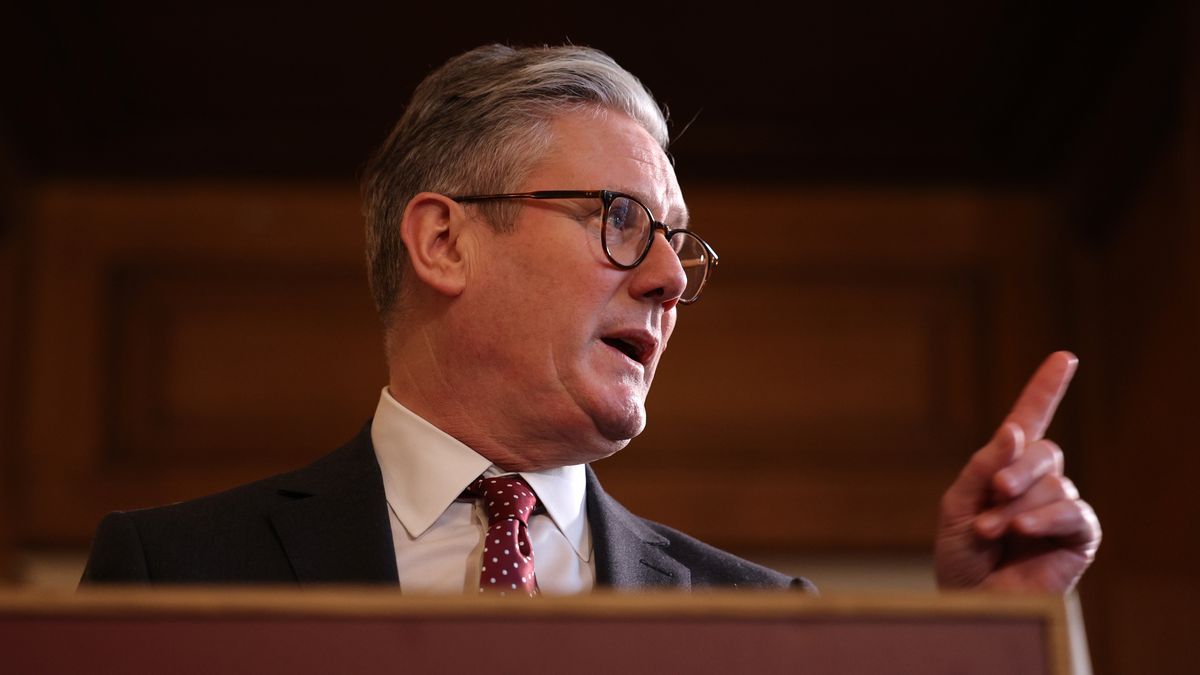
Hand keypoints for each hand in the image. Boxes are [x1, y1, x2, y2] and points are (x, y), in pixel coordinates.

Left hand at [935, 351, 1100, 592]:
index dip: (1046, 388)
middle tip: (991, 494)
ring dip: (1016, 508)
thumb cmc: (960, 555)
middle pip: (1043, 450)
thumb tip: (1015, 430)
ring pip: (1054, 483)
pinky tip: (1021, 531)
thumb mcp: (957, 504)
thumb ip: (982, 466)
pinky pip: (1074, 512)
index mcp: (1005, 466)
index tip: (1064, 357)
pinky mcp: (1078, 536)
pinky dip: (1044, 518)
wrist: (970, 601)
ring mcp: (1060, 507)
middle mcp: (1038, 482)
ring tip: (990, 532)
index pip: (1030, 420)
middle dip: (1014, 470)